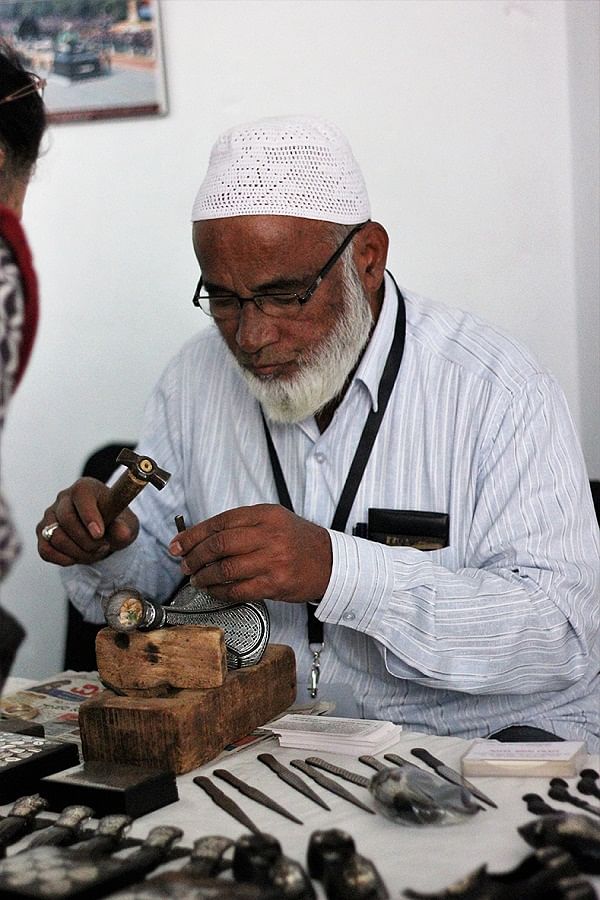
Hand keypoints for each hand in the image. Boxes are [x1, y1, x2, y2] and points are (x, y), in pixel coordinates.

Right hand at [36, 477, 138, 566]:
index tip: (99, 534)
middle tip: (104, 547)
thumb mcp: (127, 525)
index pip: (81, 497)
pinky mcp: (42, 533)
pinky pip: (45, 550)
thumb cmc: (116, 522)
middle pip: (67, 519)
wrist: (105, 533)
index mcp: (85, 487)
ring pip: (55, 537)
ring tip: (94, 552)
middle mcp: (64, 497)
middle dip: (87, 540)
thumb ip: (125, 528)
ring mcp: (50, 515)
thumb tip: (122, 532)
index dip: (89, 516)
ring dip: (77, 552)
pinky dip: (62, 559)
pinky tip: (78, 558)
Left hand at [169, 504, 331, 603]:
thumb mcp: (274, 519)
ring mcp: (272, 561)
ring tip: (196, 578)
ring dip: (204, 576)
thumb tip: (202, 536)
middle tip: (184, 563)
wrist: (330, 562)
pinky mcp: (274, 584)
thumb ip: (242, 524)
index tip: (179, 544)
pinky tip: (213, 590)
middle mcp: (269, 536)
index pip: (220, 522)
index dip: (194, 534)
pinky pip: (238, 590)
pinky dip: (219, 591)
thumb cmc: (298, 541)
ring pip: (225, 569)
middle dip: (194, 555)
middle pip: (219, 545)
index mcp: (266, 515)